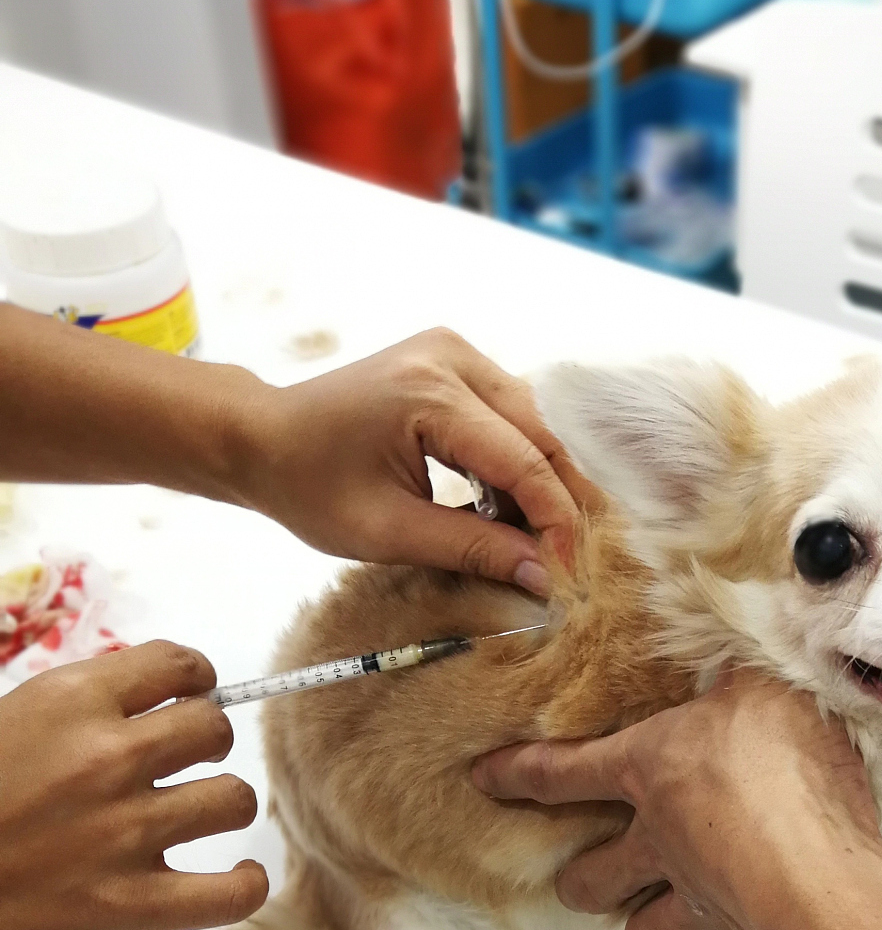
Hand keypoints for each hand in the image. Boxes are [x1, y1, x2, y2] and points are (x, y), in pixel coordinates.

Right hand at [0, 643, 267, 929]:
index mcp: (69, 701)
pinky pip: (232, 893)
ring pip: (235, 800)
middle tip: (185, 761)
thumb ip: (71, 710)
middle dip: (207, 742)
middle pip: (214, 729)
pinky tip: (235, 877)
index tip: (190, 695)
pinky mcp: (131, 904)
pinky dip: (244, 886)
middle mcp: (107, 758)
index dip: (193, 680)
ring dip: (223, 806)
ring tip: (198, 815)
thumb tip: (137, 703)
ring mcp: (125, 833)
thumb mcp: (4, 721)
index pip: (176, 665)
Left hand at [234, 329, 598, 595]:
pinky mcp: (454, 362)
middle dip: (559, 501)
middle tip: (572, 560)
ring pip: (532, 424)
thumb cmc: (308, 486)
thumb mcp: (388, 532)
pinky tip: (506, 508)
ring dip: (541, 483)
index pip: (522, 461)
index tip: (572, 572)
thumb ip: (472, 550)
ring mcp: (455, 353)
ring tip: (537, 540)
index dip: (556, 520)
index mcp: (429, 394)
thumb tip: (544, 576)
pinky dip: (517, 463)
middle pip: (540, 435)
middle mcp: (451, 358)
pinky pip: (509, 416)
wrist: (261, 437)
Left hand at [472, 672, 881, 929]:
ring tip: (646, 919)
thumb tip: (734, 640)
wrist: (826, 870)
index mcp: (648, 766)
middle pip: (590, 874)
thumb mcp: (766, 685)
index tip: (481, 777)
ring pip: (639, 928)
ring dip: (636, 923)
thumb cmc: (787, 764)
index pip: (562, 769)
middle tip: (579, 878)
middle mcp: (658, 837)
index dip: (516, 772)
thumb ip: (740, 667)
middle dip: (579, 879)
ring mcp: (694, 892)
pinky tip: (722, 927)